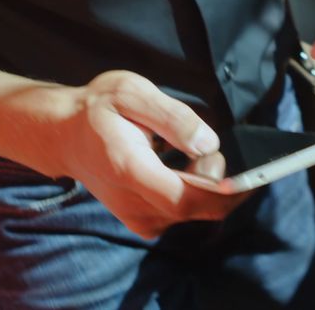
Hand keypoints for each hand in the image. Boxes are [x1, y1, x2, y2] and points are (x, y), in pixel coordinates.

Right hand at [47, 71, 249, 238]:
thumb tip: (208, 143)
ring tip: (182, 149)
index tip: (251, 175)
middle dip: (217, 178)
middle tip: (198, 141)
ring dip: (204, 183)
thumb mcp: (132, 92)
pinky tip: (178, 167)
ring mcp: (137, 217)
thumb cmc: (97, 108)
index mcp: (131, 170)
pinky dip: (192, 192)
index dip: (227, 192)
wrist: (63, 134)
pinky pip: (182, 213)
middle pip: (199, 207)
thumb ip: (173, 117)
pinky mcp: (142, 221)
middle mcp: (133, 204)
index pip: (189, 198)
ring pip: (194, 211)